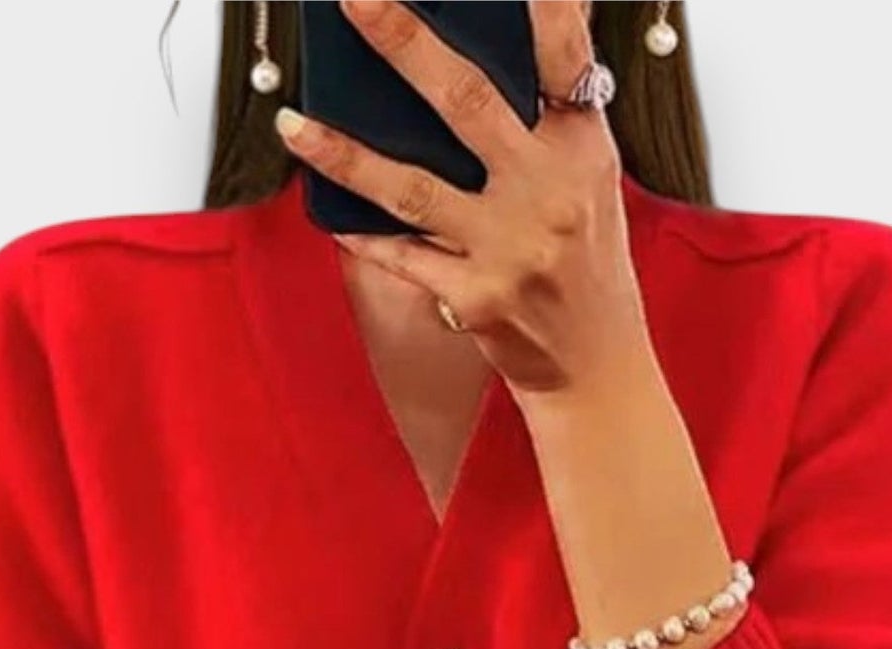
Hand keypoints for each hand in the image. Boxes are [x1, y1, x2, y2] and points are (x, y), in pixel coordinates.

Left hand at [274, 0, 654, 397]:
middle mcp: (548, 193)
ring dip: (345, 155)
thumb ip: (552, 117)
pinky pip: (402, 257)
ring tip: (295, 125)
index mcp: (582, 151)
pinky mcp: (477, 299)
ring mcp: (510, 249)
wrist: (597, 369)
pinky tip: (328, 211)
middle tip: (358, 1)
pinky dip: (362, 234)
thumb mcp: (591, 181)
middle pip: (467, 102)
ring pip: (411, 188)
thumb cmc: (586, 269)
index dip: (541, 7)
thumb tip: (501, 49)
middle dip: (405, 44)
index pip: (563, 59)